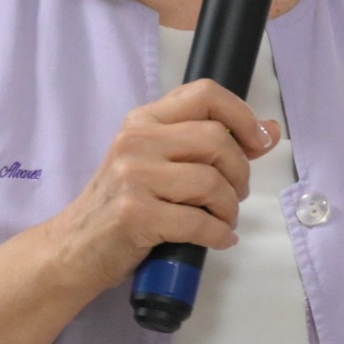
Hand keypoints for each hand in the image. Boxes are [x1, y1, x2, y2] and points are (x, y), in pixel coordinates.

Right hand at [44, 79, 282, 298]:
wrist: (74, 248)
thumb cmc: (120, 205)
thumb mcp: (154, 163)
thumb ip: (204, 145)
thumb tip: (269, 131)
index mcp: (143, 121)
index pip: (205, 94)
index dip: (243, 115)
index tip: (258, 142)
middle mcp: (136, 141)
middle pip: (216, 139)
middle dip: (240, 172)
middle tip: (237, 194)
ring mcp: (134, 177)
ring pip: (212, 182)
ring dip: (230, 209)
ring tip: (223, 220)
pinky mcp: (136, 215)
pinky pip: (200, 222)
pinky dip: (219, 235)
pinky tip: (217, 239)